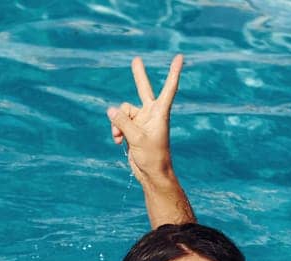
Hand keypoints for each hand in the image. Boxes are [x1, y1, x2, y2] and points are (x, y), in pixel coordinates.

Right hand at [106, 54, 183, 180]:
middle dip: (138, 75)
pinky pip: (119, 122)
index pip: (169, 88)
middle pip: (143, 89)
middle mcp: (151, 113)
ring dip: (117, 123)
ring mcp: (141, 121)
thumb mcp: (136, 138)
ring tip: (119, 137)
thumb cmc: (153, 156)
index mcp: (160, 112)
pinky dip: (116, 130)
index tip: (180, 57)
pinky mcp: (133, 129)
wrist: (151, 173)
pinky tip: (118, 141)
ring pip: (123, 112)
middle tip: (136, 59)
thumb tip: (110, 110)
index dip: (173, 72)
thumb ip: (122, 122)